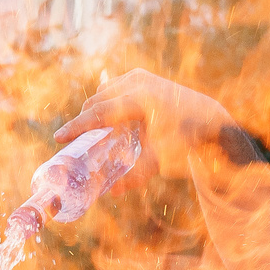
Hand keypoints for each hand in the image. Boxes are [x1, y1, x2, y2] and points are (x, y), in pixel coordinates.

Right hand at [56, 69, 239, 176]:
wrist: (210, 120)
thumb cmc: (186, 141)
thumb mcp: (161, 160)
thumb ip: (135, 175)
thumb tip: (111, 193)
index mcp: (142, 100)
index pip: (100, 113)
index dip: (77, 127)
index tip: (59, 138)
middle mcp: (139, 83)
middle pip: (98, 102)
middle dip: (83, 121)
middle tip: (72, 141)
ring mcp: (140, 76)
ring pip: (104, 93)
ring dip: (94, 111)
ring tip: (89, 133)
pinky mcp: (142, 76)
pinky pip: (114, 88)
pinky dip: (107, 102)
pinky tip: (106, 120)